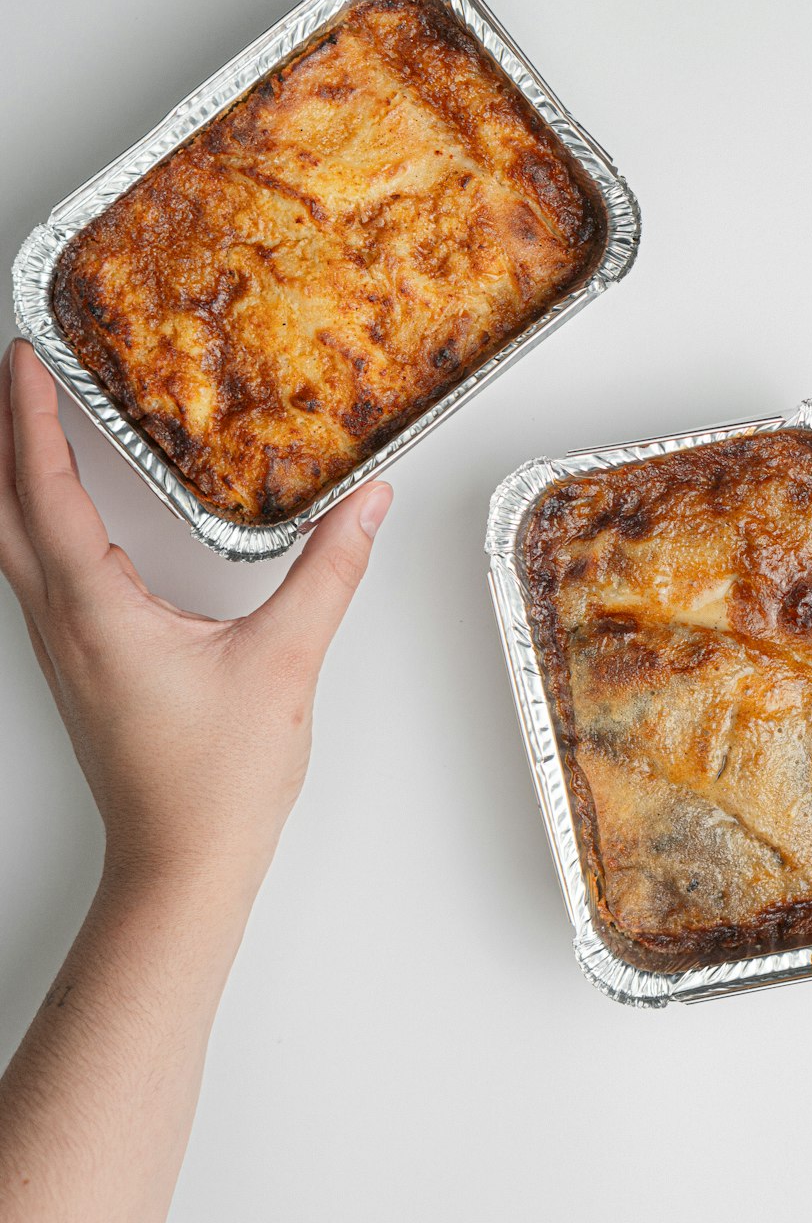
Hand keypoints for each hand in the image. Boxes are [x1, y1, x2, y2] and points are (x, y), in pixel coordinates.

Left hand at [0, 338, 392, 892]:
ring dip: (13, 479)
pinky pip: (36, 574)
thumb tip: (364, 503)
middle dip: (4, 436)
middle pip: (1, 510)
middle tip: (22, 376)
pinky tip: (68, 516)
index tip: (27, 357)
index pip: (44, 490)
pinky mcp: (78, 665)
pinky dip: (36, 522)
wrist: (181, 865)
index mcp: (96, 610)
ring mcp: (62, 648)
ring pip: (11, 544)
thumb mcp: (286, 663)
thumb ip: (328, 572)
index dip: (32, 417)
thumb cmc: (217, 782)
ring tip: (35, 425)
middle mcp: (62, 623)